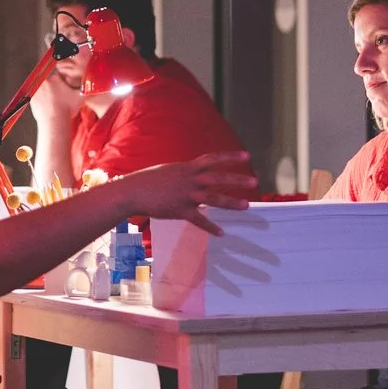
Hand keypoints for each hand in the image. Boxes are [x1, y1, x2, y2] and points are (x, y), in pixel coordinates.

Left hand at [31, 69, 81, 126]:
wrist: (54, 121)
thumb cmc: (67, 109)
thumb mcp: (81, 95)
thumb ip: (83, 86)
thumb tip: (86, 81)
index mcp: (55, 78)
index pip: (59, 77)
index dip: (63, 84)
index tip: (65, 91)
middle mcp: (44, 82)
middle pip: (50, 82)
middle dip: (55, 88)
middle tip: (60, 98)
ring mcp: (36, 90)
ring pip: (44, 89)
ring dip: (48, 93)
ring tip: (54, 102)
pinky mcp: (32, 98)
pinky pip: (38, 96)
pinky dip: (42, 100)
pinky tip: (48, 106)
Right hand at [110, 151, 258, 232]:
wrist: (133, 191)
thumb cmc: (149, 179)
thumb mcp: (169, 170)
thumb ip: (185, 172)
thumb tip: (196, 171)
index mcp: (188, 168)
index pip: (213, 159)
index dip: (230, 157)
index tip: (247, 156)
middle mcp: (190, 180)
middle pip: (218, 178)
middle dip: (237, 180)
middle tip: (254, 182)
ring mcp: (186, 195)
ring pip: (213, 199)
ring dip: (231, 203)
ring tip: (246, 206)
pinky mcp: (180, 210)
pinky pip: (199, 220)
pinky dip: (211, 227)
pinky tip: (221, 233)